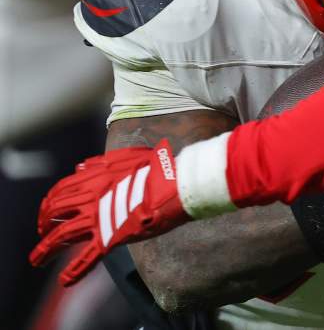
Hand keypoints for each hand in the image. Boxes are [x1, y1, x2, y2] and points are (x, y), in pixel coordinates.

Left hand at [30, 140, 190, 285]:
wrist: (173, 185)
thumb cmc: (156, 169)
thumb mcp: (125, 157)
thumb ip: (99, 163)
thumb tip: (79, 167)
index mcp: (93, 179)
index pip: (60, 191)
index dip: (50, 202)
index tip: (48, 210)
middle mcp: (89, 199)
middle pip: (54, 213)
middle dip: (44, 224)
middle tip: (43, 232)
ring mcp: (98, 220)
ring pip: (61, 236)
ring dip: (45, 249)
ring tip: (36, 260)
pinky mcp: (110, 238)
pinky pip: (88, 257)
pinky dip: (75, 270)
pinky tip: (65, 281)